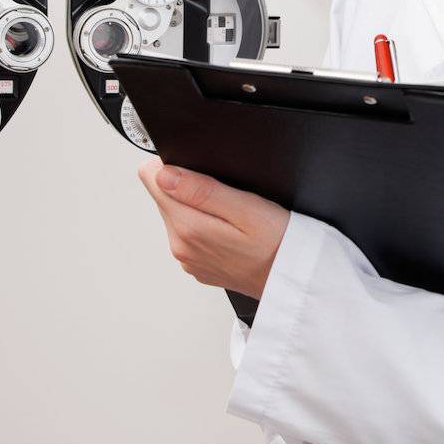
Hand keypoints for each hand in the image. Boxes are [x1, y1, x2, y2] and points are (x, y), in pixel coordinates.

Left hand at [138, 157, 289, 298]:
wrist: (292, 279)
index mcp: (188, 227)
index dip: (175, 164)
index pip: (151, 177)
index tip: (202, 172)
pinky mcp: (197, 265)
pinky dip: (205, 225)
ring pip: (176, 213)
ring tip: (231, 213)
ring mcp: (187, 259)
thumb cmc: (277, 242)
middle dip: (188, 186)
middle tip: (226, 195)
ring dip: (197, 206)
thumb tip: (162, 174)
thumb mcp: (246, 207)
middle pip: (163, 194)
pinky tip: (230, 230)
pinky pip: (189, 233)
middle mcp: (180, 246)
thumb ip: (201, 190)